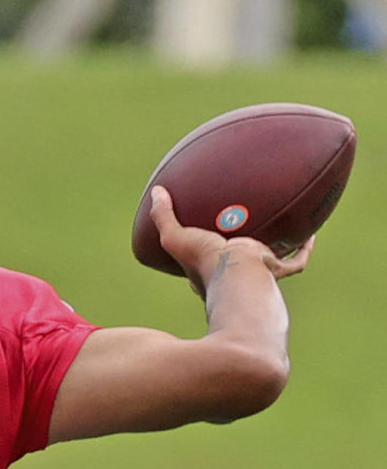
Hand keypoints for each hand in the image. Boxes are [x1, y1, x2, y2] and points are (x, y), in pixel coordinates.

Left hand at [149, 186, 313, 296]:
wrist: (236, 277)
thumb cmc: (204, 262)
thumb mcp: (176, 238)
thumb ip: (163, 216)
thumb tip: (156, 191)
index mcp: (208, 272)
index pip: (202, 262)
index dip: (200, 249)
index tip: (200, 235)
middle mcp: (231, 277)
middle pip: (235, 262)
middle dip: (238, 249)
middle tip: (241, 228)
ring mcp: (255, 276)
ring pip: (268, 261)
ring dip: (274, 248)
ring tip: (283, 227)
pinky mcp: (276, 271)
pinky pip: (296, 261)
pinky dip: (304, 249)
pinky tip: (312, 233)